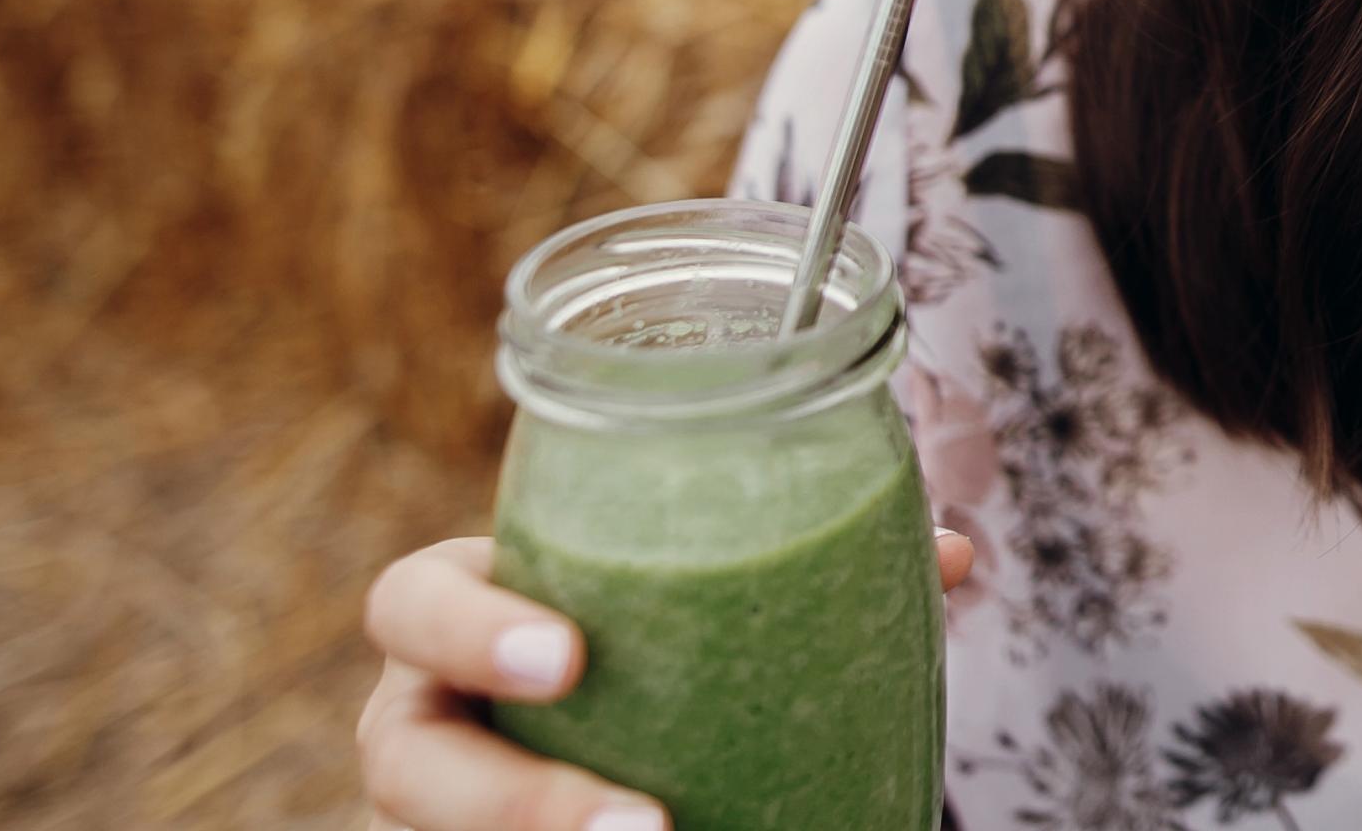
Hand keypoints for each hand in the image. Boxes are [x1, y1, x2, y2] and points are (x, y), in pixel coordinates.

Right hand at [359, 529, 973, 830]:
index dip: (472, 629)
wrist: (618, 735)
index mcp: (467, 614)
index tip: (572, 660)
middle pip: (408, 764)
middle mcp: (431, 719)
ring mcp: (443, 806)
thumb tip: (953, 557)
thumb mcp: (691, 603)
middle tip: (645, 828)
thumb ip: (799, 574)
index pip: (413, 605)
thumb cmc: (647, 641)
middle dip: (512, 803)